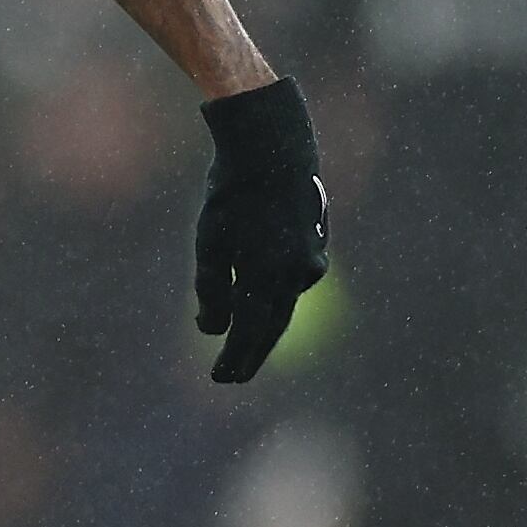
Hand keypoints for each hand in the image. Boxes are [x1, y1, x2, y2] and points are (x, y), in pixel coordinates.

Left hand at [193, 77, 327, 383]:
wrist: (275, 146)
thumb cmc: (233, 192)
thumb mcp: (210, 240)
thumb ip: (211, 290)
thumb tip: (210, 332)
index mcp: (266, 274)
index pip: (249, 332)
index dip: (234, 359)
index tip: (219, 379)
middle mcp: (295, 274)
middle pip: (271, 327)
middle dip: (250, 354)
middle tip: (232, 376)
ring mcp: (311, 261)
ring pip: (282, 304)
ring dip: (262, 325)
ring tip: (241, 343)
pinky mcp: (316, 247)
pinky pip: (291, 282)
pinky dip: (273, 294)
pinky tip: (261, 295)